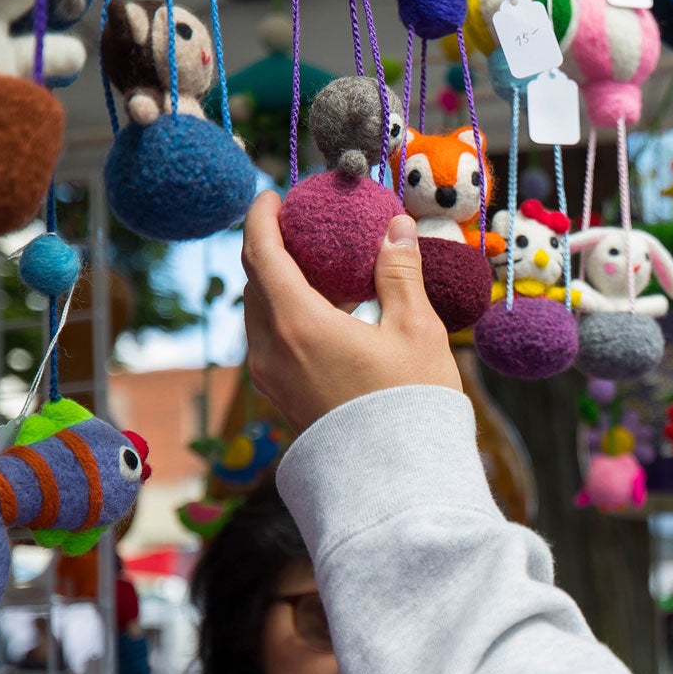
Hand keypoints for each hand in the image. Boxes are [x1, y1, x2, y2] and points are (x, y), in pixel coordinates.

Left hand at [240, 191, 459, 432]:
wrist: (398, 478)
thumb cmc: (411, 403)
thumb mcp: (416, 330)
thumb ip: (400, 273)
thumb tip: (395, 227)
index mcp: (297, 324)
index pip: (261, 254)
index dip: (261, 218)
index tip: (272, 195)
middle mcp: (271, 349)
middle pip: (256, 282)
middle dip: (271, 248)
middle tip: (302, 228)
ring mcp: (271, 377)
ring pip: (261, 314)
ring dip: (280, 284)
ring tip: (319, 271)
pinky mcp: (281, 396)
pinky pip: (271, 340)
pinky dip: (287, 314)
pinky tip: (326, 316)